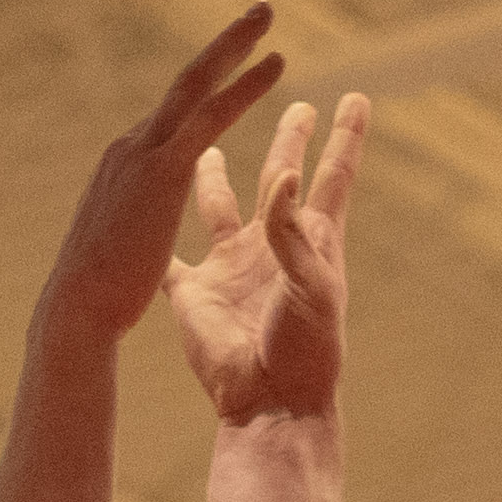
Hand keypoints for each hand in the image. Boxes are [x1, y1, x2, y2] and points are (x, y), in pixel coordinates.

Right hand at [40, 7, 292, 346]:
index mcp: (128, 164)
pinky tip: (275, 68)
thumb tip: (129, 218)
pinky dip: (244, 89)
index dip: (204, 85)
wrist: (78, 309)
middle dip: (221, 45)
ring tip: (266, 14)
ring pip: (196, 84)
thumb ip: (129, 217)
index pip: (170, 114)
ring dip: (234, 47)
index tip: (228, 64)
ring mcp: (145, 153)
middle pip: (184, 82)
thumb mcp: (118, 243)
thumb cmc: (98, 292)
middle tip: (258, 12)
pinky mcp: (162, 171)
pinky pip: (210, 117)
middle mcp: (134, 146)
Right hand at [167, 92, 369, 422]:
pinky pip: (168, 265)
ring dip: (212, 179)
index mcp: (311, 241)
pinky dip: (154, 249)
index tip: (357, 98)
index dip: (345, 137)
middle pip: (280, 178)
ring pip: (218, 208)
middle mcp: (271, 246)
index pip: (332, 175)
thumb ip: (293, 231)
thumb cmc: (306, 348)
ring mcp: (231, 268)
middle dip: (288, 140)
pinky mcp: (194, 293)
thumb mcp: (311, 285)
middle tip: (296, 102)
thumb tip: (287, 175)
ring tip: (208, 147)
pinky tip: (144, 226)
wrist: (269, 403)